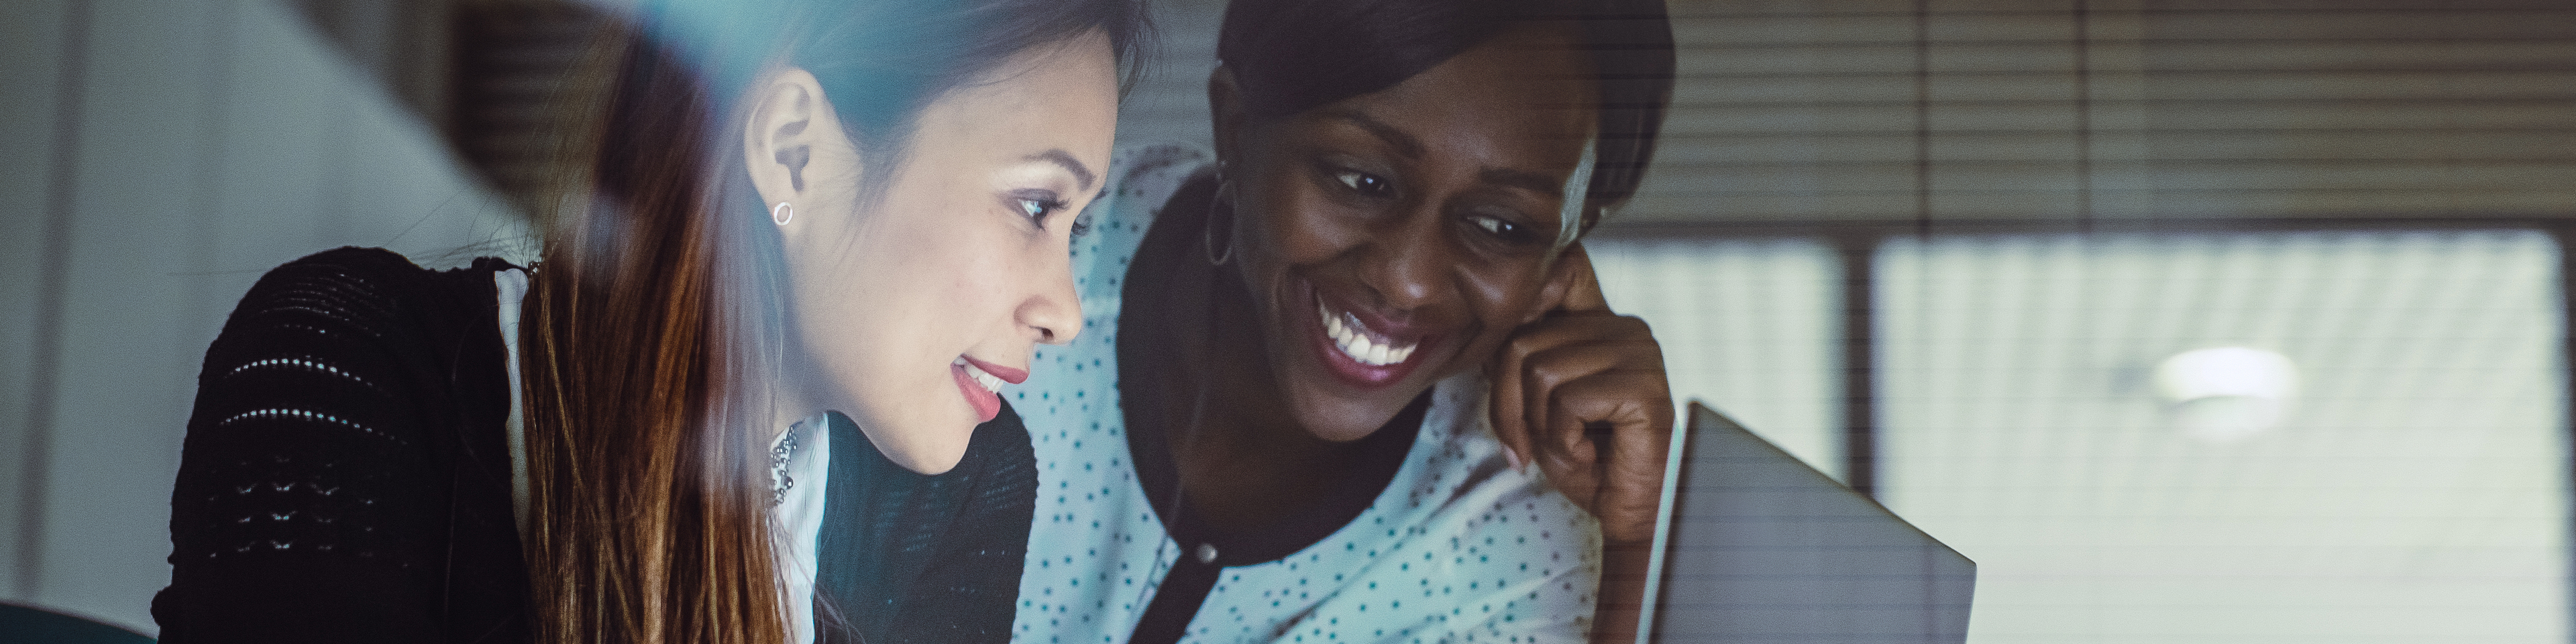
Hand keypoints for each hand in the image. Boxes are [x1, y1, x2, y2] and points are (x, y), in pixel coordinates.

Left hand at [1487, 244, 1674, 546]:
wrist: (1625, 511)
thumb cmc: (1583, 456)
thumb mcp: (1535, 399)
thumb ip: (1519, 354)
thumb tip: (1484, 322)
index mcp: (1602, 321)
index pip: (1561, 268)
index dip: (1523, 302)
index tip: (1512, 360)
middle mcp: (1626, 328)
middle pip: (1523, 340)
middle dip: (1511, 402)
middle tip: (1536, 437)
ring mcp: (1640, 355)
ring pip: (1540, 371)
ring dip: (1539, 424)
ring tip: (1570, 441)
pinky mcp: (1644, 389)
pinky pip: (1567, 401)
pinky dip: (1563, 438)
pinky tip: (1589, 450)